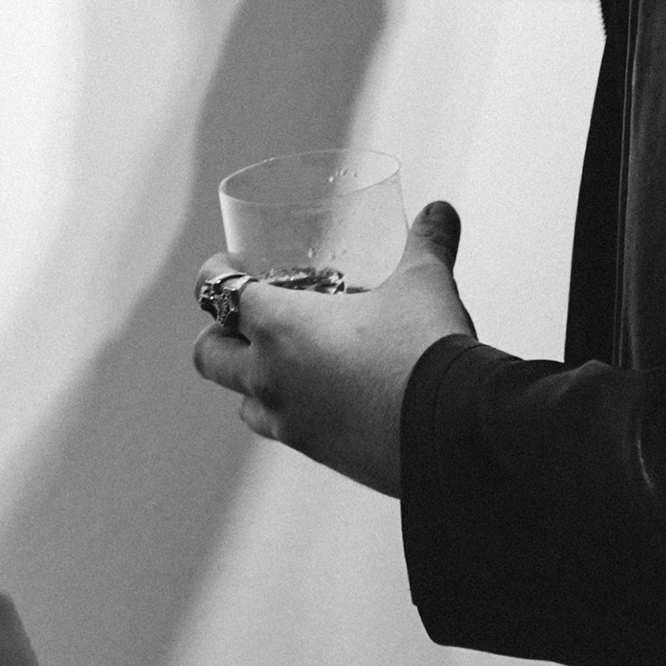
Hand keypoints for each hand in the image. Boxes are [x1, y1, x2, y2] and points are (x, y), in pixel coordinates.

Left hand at [190, 202, 475, 493]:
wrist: (457, 429)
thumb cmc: (428, 346)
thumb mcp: (425, 283)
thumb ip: (427, 242)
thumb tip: (442, 210)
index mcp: (280, 327)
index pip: (218, 293)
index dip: (214, 273)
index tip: (228, 264)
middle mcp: (270, 378)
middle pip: (209, 356)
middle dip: (220, 333)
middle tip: (246, 317)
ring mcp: (290, 422)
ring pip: (244, 401)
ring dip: (252, 379)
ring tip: (285, 361)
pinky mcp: (318, 454)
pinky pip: (285, 431)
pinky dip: (291, 411)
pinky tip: (325, 397)